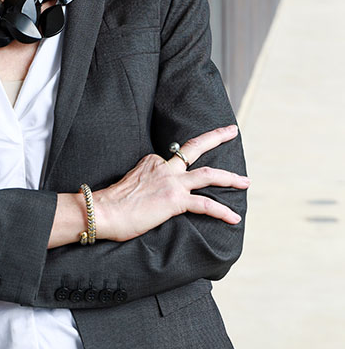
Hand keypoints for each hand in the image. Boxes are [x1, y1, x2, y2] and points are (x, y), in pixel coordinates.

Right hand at [94, 125, 248, 241]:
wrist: (103, 211)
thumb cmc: (112, 203)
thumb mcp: (131, 183)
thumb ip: (146, 183)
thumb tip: (152, 196)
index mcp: (151, 161)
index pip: (174, 160)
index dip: (182, 168)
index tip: (183, 175)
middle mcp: (163, 167)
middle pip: (195, 148)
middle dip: (216, 137)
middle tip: (232, 130)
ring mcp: (171, 182)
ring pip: (208, 174)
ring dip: (230, 177)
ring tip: (246, 181)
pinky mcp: (175, 200)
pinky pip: (205, 205)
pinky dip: (222, 211)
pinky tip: (233, 218)